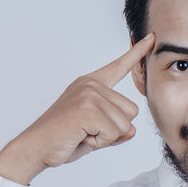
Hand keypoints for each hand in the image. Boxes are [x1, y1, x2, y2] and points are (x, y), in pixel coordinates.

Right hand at [0, 32, 155, 184]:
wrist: (35, 148)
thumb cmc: (61, 140)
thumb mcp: (94, 132)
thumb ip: (115, 128)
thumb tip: (132, 130)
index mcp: (90, 84)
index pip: (118, 67)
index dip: (137, 53)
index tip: (152, 38)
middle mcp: (91, 85)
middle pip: (131, 111)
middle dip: (114, 130)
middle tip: (86, 132)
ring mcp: (89, 95)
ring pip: (124, 125)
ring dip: (106, 138)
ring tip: (82, 134)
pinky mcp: (88, 109)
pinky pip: (113, 133)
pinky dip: (100, 143)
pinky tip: (81, 137)